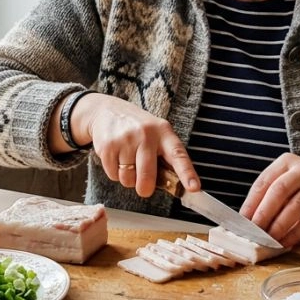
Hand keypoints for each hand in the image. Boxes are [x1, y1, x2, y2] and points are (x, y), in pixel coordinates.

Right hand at [74, 94, 199, 197]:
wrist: (106, 111)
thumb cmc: (137, 128)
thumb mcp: (156, 134)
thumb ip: (164, 156)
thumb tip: (172, 186)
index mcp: (164, 132)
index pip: (178, 155)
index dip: (187, 173)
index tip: (194, 188)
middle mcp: (146, 134)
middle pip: (148, 177)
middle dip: (145, 188)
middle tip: (144, 187)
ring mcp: (126, 139)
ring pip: (128, 179)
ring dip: (128, 178)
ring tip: (127, 161)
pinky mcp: (108, 146)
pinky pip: (113, 175)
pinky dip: (114, 173)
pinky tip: (116, 157)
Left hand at [239, 153, 299, 246]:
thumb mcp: (287, 185)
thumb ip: (269, 197)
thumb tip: (247, 221)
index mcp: (287, 161)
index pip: (264, 181)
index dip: (252, 202)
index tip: (242, 220)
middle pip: (280, 190)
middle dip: (264, 213)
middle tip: (254, 231)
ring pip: (295, 206)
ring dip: (279, 225)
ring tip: (268, 239)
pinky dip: (294, 234)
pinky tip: (285, 243)